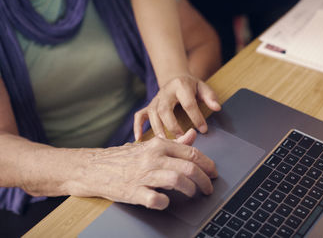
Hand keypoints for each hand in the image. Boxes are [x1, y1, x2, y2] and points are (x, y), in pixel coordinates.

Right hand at [73, 129, 217, 209]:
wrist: (93, 167)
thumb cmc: (125, 158)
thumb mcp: (150, 146)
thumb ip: (174, 143)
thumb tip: (193, 135)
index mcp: (159, 145)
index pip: (192, 152)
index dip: (207, 164)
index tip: (213, 173)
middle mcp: (153, 157)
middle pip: (189, 167)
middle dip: (204, 180)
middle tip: (208, 188)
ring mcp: (143, 174)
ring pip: (177, 179)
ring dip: (189, 189)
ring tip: (192, 193)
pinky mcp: (133, 191)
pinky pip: (155, 198)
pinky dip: (164, 202)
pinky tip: (166, 202)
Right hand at [134, 75, 220, 139]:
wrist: (175, 79)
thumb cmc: (192, 87)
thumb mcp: (203, 88)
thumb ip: (210, 97)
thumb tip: (217, 107)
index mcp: (180, 86)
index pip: (188, 103)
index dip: (196, 117)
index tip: (203, 130)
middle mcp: (165, 92)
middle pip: (164, 109)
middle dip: (172, 125)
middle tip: (181, 138)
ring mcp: (155, 100)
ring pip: (152, 114)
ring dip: (158, 129)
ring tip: (165, 142)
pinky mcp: (149, 106)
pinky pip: (139, 115)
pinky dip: (137, 126)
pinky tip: (139, 138)